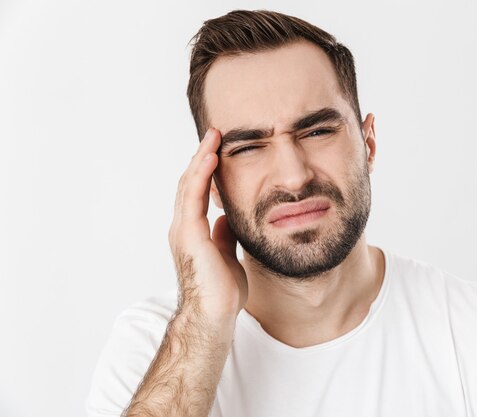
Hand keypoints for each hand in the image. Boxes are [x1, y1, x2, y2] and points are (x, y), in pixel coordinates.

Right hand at [168, 128, 247, 319]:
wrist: (214, 317)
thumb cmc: (222, 292)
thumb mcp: (228, 255)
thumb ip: (225, 235)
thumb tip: (228, 218)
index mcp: (193, 232)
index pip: (197, 193)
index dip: (206, 170)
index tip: (218, 150)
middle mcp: (183, 227)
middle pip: (190, 183)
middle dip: (202, 157)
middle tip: (215, 134)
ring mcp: (183, 230)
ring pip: (189, 185)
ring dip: (201, 159)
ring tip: (213, 137)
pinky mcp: (189, 235)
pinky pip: (194, 198)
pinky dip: (202, 176)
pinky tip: (212, 158)